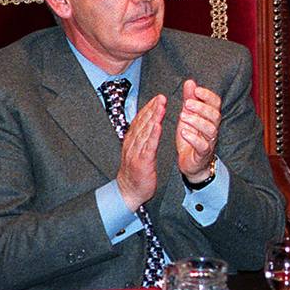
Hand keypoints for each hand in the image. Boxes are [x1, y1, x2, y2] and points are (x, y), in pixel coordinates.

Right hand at [117, 94, 164, 210]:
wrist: (128, 192)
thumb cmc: (136, 172)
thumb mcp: (137, 152)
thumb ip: (142, 138)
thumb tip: (148, 124)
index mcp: (131, 141)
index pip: (140, 121)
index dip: (149, 108)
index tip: (158, 98)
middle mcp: (132, 145)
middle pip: (142, 123)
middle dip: (152, 109)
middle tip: (161, 97)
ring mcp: (136, 153)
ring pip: (145, 132)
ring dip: (153, 118)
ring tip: (161, 106)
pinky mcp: (142, 162)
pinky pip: (148, 146)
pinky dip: (153, 135)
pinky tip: (158, 126)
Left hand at [176, 79, 221, 182]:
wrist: (191, 162)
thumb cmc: (191, 137)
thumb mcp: (187, 116)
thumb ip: (189, 99)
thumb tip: (190, 82)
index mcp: (210, 117)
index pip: (215, 103)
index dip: (208, 96)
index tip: (196, 90)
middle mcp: (213, 128)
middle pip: (215, 115)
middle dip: (202, 108)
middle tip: (187, 103)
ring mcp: (209, 141)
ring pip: (210, 129)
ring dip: (197, 121)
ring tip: (183, 116)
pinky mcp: (203, 154)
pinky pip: (203, 145)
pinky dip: (194, 138)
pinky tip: (184, 132)